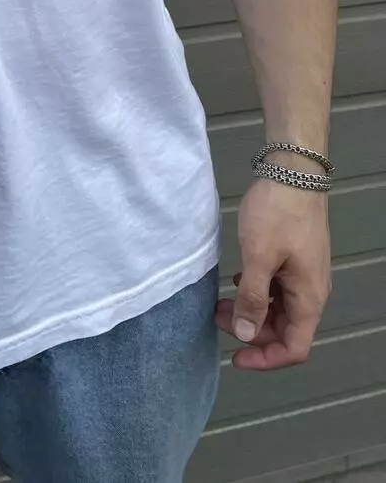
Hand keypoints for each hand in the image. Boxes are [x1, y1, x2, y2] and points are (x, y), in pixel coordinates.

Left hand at [215, 176, 330, 369]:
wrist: (294, 170)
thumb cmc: (278, 213)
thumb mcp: (258, 257)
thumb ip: (252, 298)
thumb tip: (245, 334)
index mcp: (308, 298)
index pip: (294, 347)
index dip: (265, 359)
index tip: (235, 357)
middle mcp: (311, 290)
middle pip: (285, 329)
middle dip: (251, 331)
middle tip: (218, 318)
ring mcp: (303, 272)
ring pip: (279, 307)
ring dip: (251, 310)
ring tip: (220, 302)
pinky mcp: (294, 256)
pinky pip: (277, 287)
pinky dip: (256, 291)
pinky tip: (237, 280)